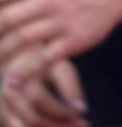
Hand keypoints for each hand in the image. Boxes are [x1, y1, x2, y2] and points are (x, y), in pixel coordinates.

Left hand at [0, 0, 121, 84]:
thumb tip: (4, 14)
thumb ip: (26, 3)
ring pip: (22, 38)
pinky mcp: (73, 40)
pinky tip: (15, 82)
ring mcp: (58, 22)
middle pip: (6, 20)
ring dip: (2, 55)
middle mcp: (43, 4)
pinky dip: (28, 70)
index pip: (3, 4)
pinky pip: (46, 57)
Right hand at [1, 53, 89, 126]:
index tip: (82, 113)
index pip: (39, 101)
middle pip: (34, 121)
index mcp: (18, 78)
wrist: (27, 68)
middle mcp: (7, 97)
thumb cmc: (49, 68)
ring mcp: (4, 113)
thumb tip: (81, 110)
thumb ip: (71, 88)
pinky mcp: (8, 126)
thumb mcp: (63, 70)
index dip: (63, 111)